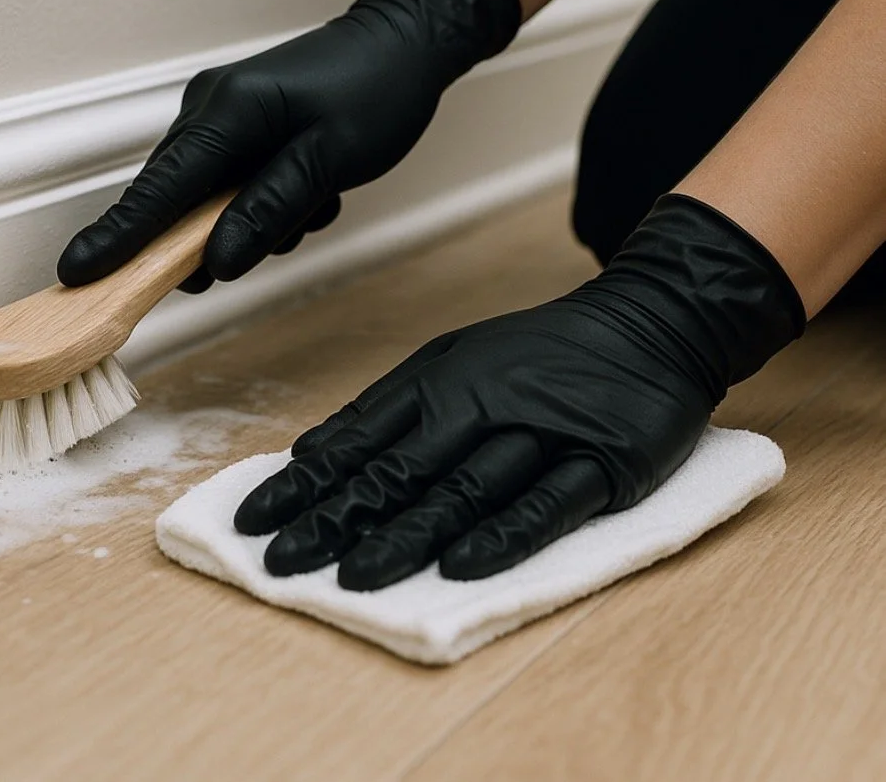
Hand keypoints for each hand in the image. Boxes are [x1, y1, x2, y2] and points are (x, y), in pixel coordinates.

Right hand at [57, 0, 521, 290]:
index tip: (77, 271)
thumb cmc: (377, 90)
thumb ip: (268, 211)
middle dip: (205, 240)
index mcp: (228, 112)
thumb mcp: (327, 161)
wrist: (407, 44)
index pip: (159, 187)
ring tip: (311, 204)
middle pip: (179, 197)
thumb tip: (217, 259)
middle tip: (231, 267)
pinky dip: (271, 200)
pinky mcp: (246, 123)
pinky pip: (238, 181)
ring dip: (257, 219)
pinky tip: (313, 193)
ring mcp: (227, 114)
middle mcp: (213, 108)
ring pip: (214, 196)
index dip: (119, 235)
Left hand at [233, 193, 805, 589]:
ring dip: (407, 533)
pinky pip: (547, 503)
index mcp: (440, 383)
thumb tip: (312, 452)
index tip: (254, 521)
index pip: (360, 441)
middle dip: (337, 517)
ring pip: (464, 489)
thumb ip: (386, 408)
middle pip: (401, 469)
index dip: (305, 483)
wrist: (646, 323)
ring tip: (354, 576)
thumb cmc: (536, 353)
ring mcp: (542, 434)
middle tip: (282, 562)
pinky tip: (462, 566)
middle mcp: (482, 406)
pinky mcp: (600, 462)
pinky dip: (504, 534)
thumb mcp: (453, 360)